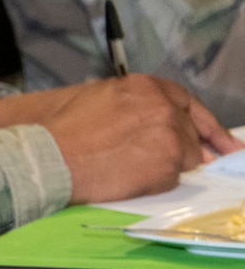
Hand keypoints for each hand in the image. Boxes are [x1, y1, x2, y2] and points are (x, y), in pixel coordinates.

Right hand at [0, 76, 241, 202]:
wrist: (49, 159)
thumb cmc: (59, 131)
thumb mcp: (93, 98)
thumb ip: (129, 103)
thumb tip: (151, 119)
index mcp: (145, 87)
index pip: (187, 102)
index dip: (204, 122)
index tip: (219, 139)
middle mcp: (164, 108)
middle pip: (190, 131)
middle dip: (186, 147)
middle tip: (189, 160)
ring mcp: (169, 137)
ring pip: (186, 156)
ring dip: (168, 164)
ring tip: (134, 168)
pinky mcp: (167, 166)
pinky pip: (173, 178)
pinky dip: (157, 181)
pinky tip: (129, 178)